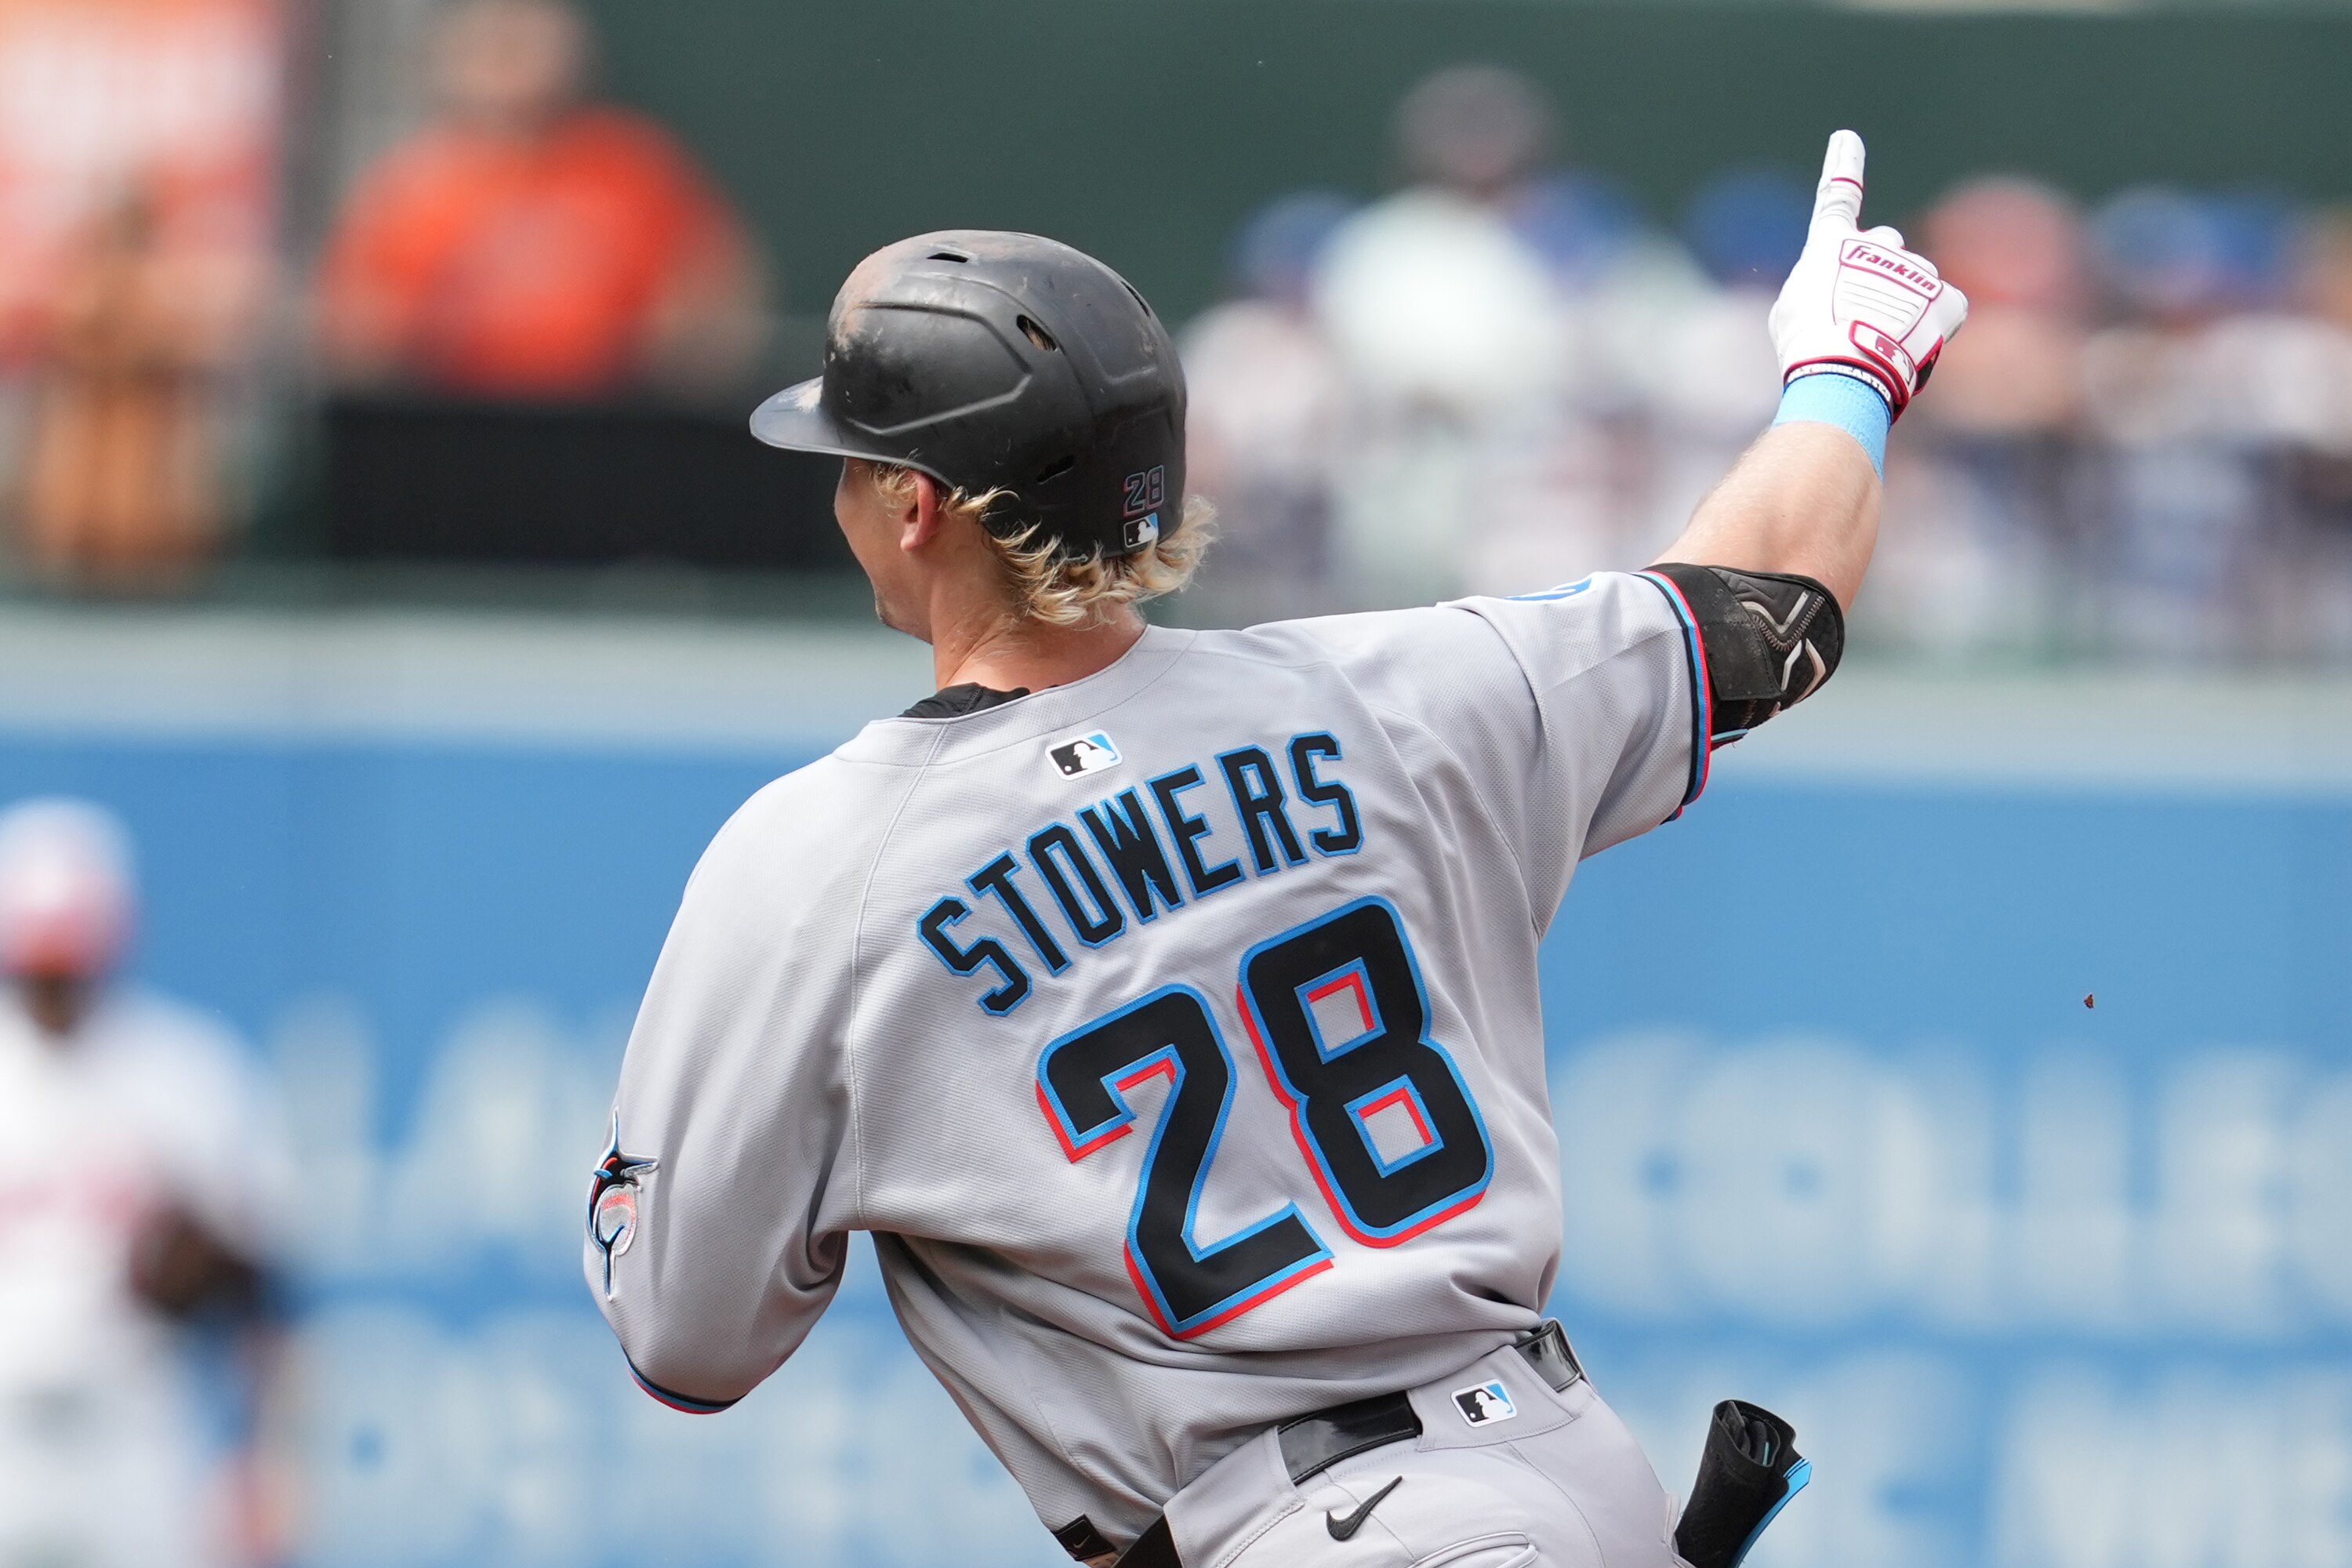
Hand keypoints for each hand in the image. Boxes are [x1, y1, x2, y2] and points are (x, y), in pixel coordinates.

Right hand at [1768, 130, 1968, 418]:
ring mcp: (1916, 270)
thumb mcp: (1793, 310)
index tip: (1846, 139)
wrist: (1847, 369)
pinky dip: (1933, 323)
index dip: (1842, 166)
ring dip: (1903, 304)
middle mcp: (1879, 245)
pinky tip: (1912, 344)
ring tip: (1883, 341)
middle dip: (1877, 270)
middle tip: (1860, 312)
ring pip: (1913, 280)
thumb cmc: (1807, 343)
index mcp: (1832, 245)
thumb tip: (1836, 291)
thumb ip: (1818, 286)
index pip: (1836, 197)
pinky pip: (1945, 305)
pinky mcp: (1947, 298)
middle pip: (1884, 246)